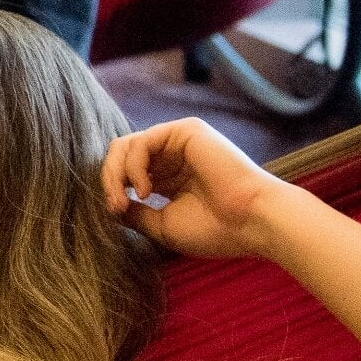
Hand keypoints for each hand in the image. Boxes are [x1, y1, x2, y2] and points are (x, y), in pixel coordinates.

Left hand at [102, 117, 329, 260]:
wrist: (252, 222)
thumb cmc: (215, 229)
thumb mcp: (162, 225)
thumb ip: (135, 213)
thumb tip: (111, 206)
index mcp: (167, 178)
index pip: (124, 173)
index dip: (111, 190)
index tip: (114, 213)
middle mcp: (172, 156)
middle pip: (119, 155)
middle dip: (109, 181)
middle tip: (114, 207)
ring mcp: (179, 142)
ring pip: (125, 146)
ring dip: (116, 175)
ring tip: (125, 200)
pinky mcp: (187, 131)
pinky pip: (142, 142)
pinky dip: (134, 166)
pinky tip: (146, 189)